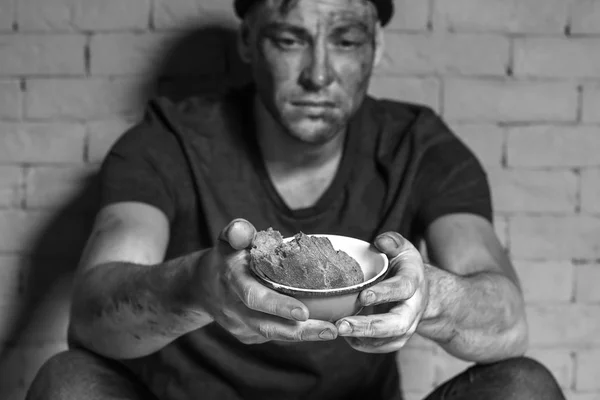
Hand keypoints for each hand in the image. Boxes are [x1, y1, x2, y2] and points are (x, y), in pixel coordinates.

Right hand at [195, 219, 337, 344]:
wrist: (202, 286)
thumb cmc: (226, 257)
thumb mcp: (227, 239)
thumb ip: (238, 231)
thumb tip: (242, 229)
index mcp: (231, 280)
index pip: (253, 297)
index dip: (278, 306)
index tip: (304, 311)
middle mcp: (233, 307)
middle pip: (266, 325)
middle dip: (300, 330)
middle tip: (331, 328)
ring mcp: (239, 325)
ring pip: (273, 335)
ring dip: (304, 336)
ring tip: (333, 330)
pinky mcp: (247, 335)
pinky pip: (274, 335)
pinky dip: (297, 333)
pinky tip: (319, 327)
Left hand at [334, 232, 428, 352]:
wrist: (422, 292)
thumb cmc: (405, 268)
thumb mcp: (403, 249)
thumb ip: (393, 242)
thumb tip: (381, 241)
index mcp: (413, 283)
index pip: (402, 289)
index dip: (384, 293)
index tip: (363, 296)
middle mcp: (413, 309)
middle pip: (395, 324)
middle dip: (368, 326)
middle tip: (342, 325)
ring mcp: (407, 326)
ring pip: (389, 339)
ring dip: (363, 338)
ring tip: (338, 331)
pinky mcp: (398, 338)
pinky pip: (383, 347)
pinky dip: (364, 345)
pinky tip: (346, 338)